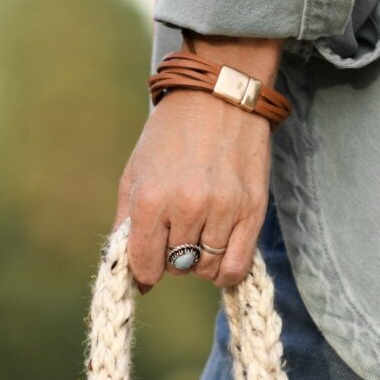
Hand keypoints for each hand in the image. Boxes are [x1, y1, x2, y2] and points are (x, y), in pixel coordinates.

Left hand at [116, 35, 280, 290]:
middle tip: (176, 232)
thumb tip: (138, 284)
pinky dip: (225, 270)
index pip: (144, 264)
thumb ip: (127, 225)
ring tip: (199, 234)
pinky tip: (219, 253)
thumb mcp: (135, 173)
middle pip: (176, 267)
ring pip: (206, 268)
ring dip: (200, 261)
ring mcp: (222, 210)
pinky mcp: (252, 210)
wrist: (218, 96)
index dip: (145, 267)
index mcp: (150, 197)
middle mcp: (186, 207)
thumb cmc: (171, 135)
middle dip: (172, 258)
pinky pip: (237, 266)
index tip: (150, 256)